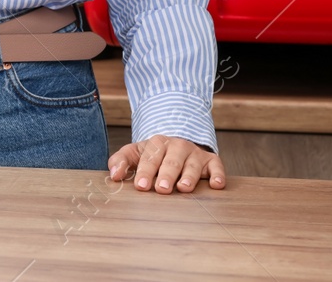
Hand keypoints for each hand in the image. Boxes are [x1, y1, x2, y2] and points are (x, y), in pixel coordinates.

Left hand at [108, 135, 225, 193]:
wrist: (178, 145)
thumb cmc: (154, 155)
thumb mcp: (135, 154)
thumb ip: (121, 161)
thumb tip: (113, 175)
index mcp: (157, 143)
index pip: (150, 158)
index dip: (144, 172)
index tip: (140, 186)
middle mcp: (177, 146)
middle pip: (171, 161)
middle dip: (166, 174)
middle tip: (161, 188)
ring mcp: (195, 153)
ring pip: (192, 164)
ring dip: (189, 176)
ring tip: (183, 188)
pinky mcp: (211, 161)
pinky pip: (217, 167)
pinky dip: (217, 175)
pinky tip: (216, 185)